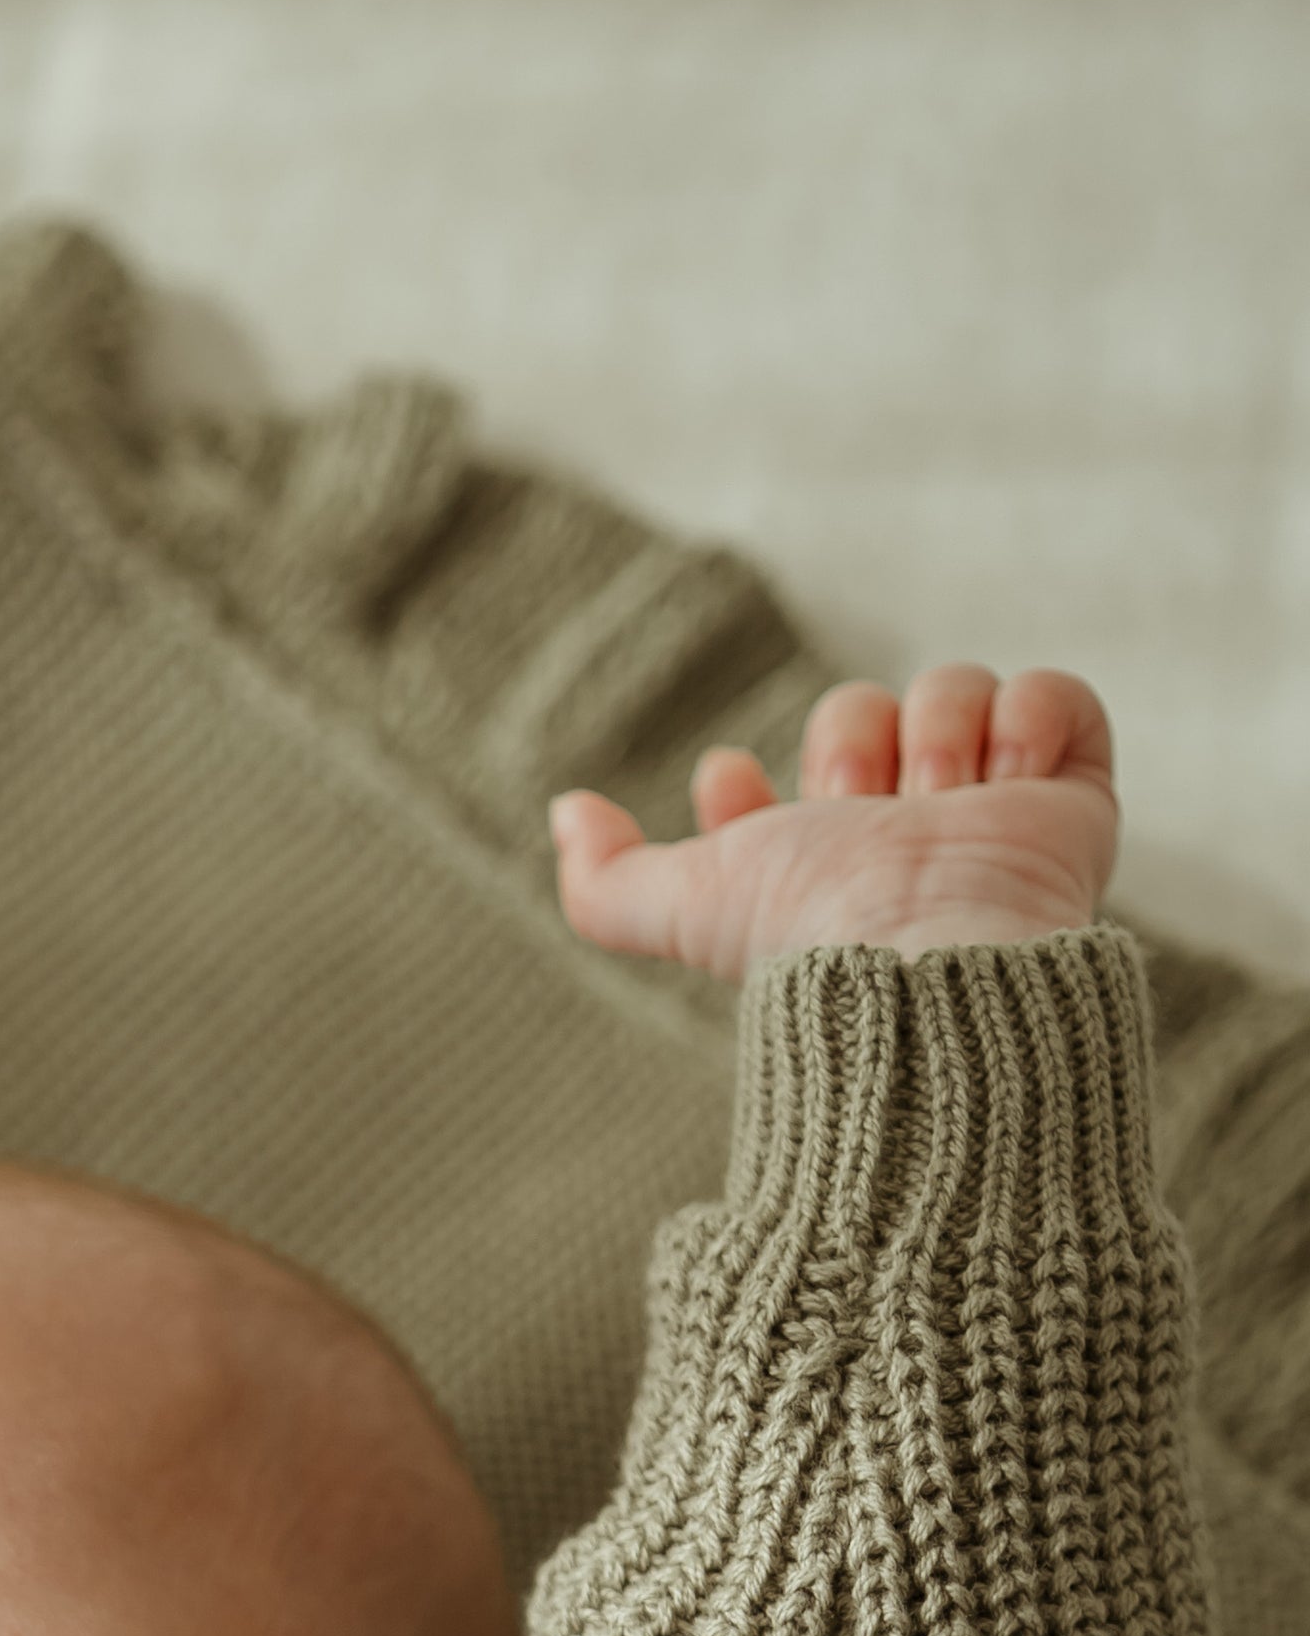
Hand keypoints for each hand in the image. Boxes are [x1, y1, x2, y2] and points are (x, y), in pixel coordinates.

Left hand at [551, 664, 1116, 977]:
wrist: (939, 948)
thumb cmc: (814, 935)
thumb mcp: (685, 910)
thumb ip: (606, 883)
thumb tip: (565, 811)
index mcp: (816, 865)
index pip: (775, 794)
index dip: (745, 786)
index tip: (725, 785)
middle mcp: (899, 833)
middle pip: (864, 706)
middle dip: (854, 741)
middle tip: (869, 809)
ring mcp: (991, 811)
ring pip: (956, 687)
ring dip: (942, 734)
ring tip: (943, 804)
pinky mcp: (1070, 796)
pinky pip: (1057, 697)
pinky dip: (1031, 720)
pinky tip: (1007, 777)